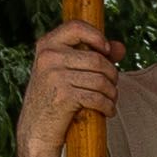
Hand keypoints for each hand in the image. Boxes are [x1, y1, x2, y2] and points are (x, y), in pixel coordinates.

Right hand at [17, 21, 120, 156]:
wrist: (36, 129)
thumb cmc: (54, 97)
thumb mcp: (67, 71)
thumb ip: (93, 56)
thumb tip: (120, 47)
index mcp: (47, 45)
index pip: (76, 27)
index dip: (97, 36)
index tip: (107, 51)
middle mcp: (49, 57)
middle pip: (97, 59)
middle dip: (112, 74)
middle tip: (112, 86)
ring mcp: (54, 76)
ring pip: (100, 80)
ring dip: (112, 93)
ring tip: (110, 100)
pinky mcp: (63, 96)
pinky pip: (97, 98)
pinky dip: (108, 106)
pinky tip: (108, 111)